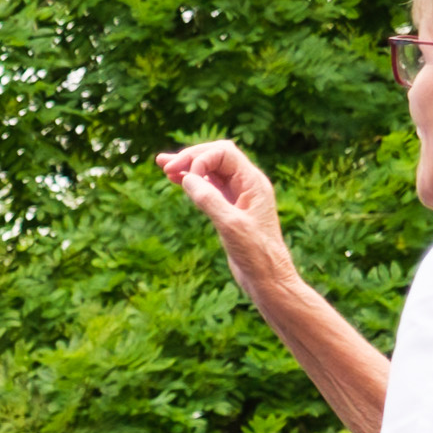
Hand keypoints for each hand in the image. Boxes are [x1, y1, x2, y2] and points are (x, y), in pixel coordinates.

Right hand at [158, 140, 296, 295]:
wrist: (268, 279)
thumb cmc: (256, 254)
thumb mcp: (230, 225)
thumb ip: (209, 199)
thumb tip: (187, 177)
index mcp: (253, 183)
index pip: (224, 153)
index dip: (200, 158)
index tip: (182, 176)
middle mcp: (247, 185)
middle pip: (217, 157)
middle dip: (191, 157)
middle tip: (164, 164)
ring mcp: (239, 197)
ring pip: (212, 172)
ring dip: (189, 167)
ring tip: (163, 165)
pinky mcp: (231, 210)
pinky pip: (210, 188)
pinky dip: (193, 183)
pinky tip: (177, 181)